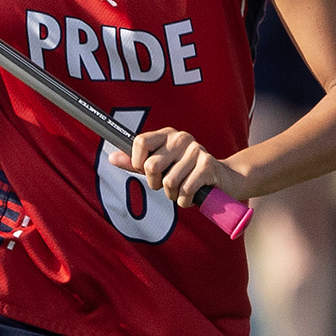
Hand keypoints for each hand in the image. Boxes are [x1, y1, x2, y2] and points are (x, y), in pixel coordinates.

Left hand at [110, 127, 244, 205]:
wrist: (224, 179)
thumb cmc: (187, 173)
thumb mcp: (161, 167)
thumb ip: (136, 163)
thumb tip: (111, 157)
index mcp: (167, 135)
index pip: (140, 142)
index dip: (136, 162)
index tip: (145, 171)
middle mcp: (181, 138)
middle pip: (151, 166)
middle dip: (155, 184)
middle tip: (166, 185)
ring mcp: (196, 150)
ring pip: (168, 183)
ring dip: (173, 195)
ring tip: (183, 189)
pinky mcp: (208, 166)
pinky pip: (185, 191)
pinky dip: (185, 201)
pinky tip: (192, 195)